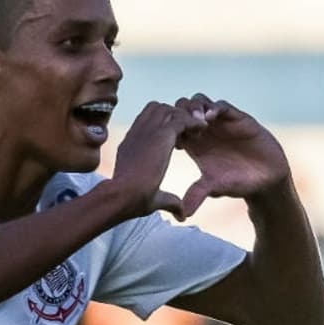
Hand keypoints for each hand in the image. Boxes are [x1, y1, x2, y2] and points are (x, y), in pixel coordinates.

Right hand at [110, 101, 207, 219]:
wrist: (122, 196)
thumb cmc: (131, 200)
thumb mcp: (154, 198)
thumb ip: (169, 201)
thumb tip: (181, 215)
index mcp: (132, 143)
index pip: (146, 122)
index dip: (163, 127)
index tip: (176, 141)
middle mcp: (138, 132)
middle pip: (157, 109)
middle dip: (174, 116)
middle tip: (188, 133)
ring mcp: (148, 131)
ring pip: (169, 109)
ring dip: (184, 117)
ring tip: (196, 132)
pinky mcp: (160, 134)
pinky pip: (181, 117)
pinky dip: (193, 122)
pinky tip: (201, 131)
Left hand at [174, 93, 290, 216]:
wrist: (265, 179)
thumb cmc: (238, 183)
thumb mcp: (214, 187)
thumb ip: (198, 193)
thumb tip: (183, 212)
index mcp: (194, 145)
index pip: (174, 127)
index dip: (169, 130)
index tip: (172, 141)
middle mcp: (205, 130)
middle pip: (182, 109)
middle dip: (179, 114)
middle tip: (182, 128)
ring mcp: (220, 122)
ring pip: (199, 102)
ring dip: (194, 107)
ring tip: (196, 121)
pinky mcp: (237, 118)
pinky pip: (221, 105)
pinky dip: (214, 107)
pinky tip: (211, 117)